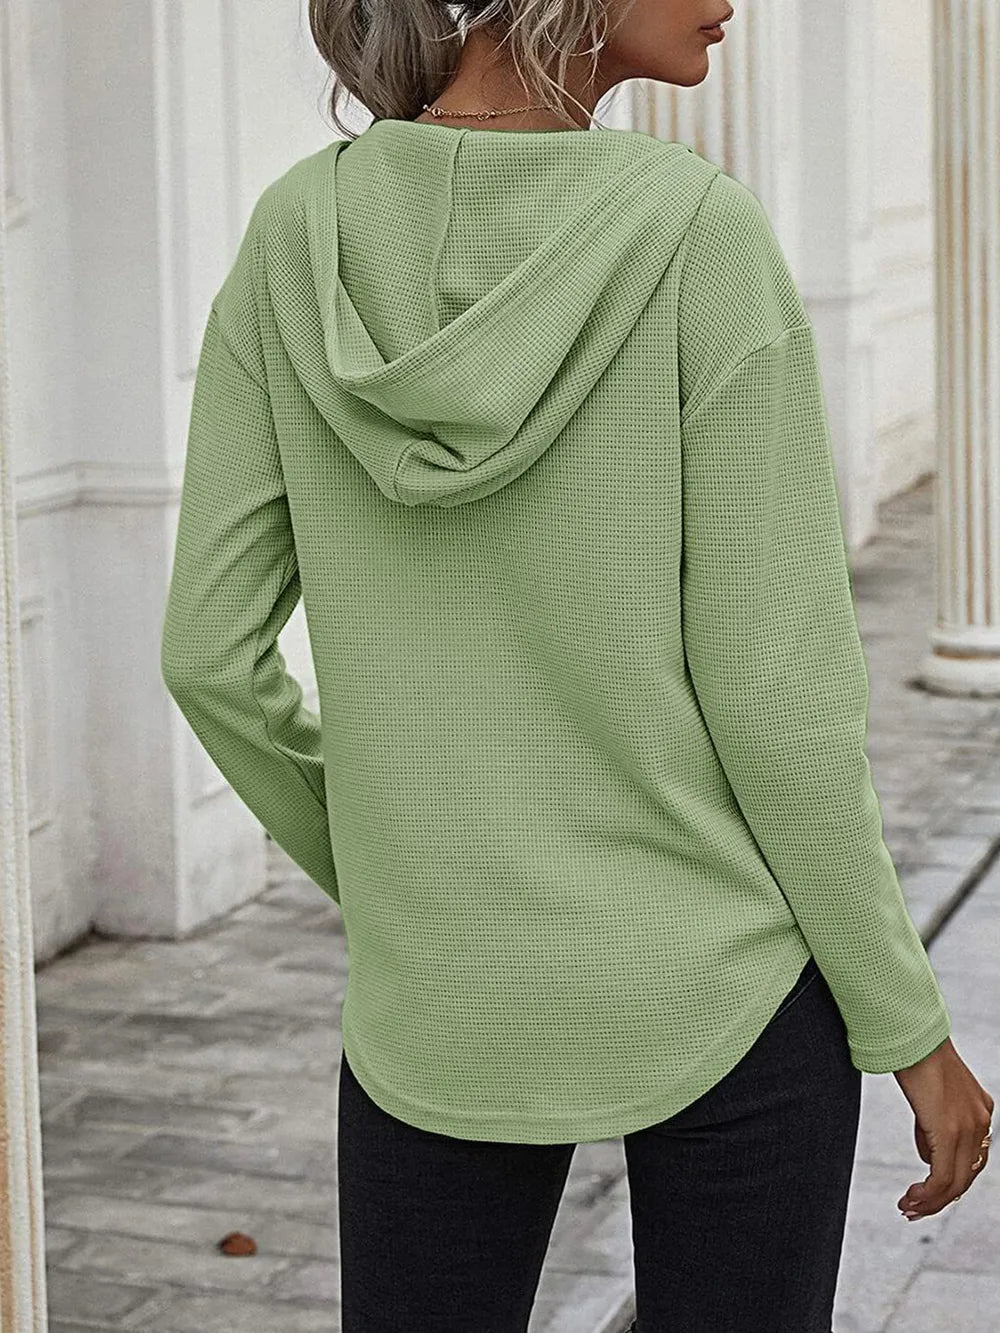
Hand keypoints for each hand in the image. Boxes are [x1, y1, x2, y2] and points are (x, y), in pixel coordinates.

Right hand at [892, 1037, 993, 1220]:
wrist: (911, 1034)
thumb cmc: (914, 1056)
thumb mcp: (930, 1095)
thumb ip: (934, 1123)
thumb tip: (928, 1154)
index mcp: (980, 1111)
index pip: (970, 1161)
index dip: (947, 1183)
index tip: (923, 1194)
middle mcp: (982, 1122)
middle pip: (965, 1178)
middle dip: (938, 1199)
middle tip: (912, 1209)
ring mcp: (968, 1127)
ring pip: (955, 1184)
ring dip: (929, 1201)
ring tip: (907, 1207)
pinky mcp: (949, 1131)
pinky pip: (941, 1176)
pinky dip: (926, 1194)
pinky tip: (910, 1198)